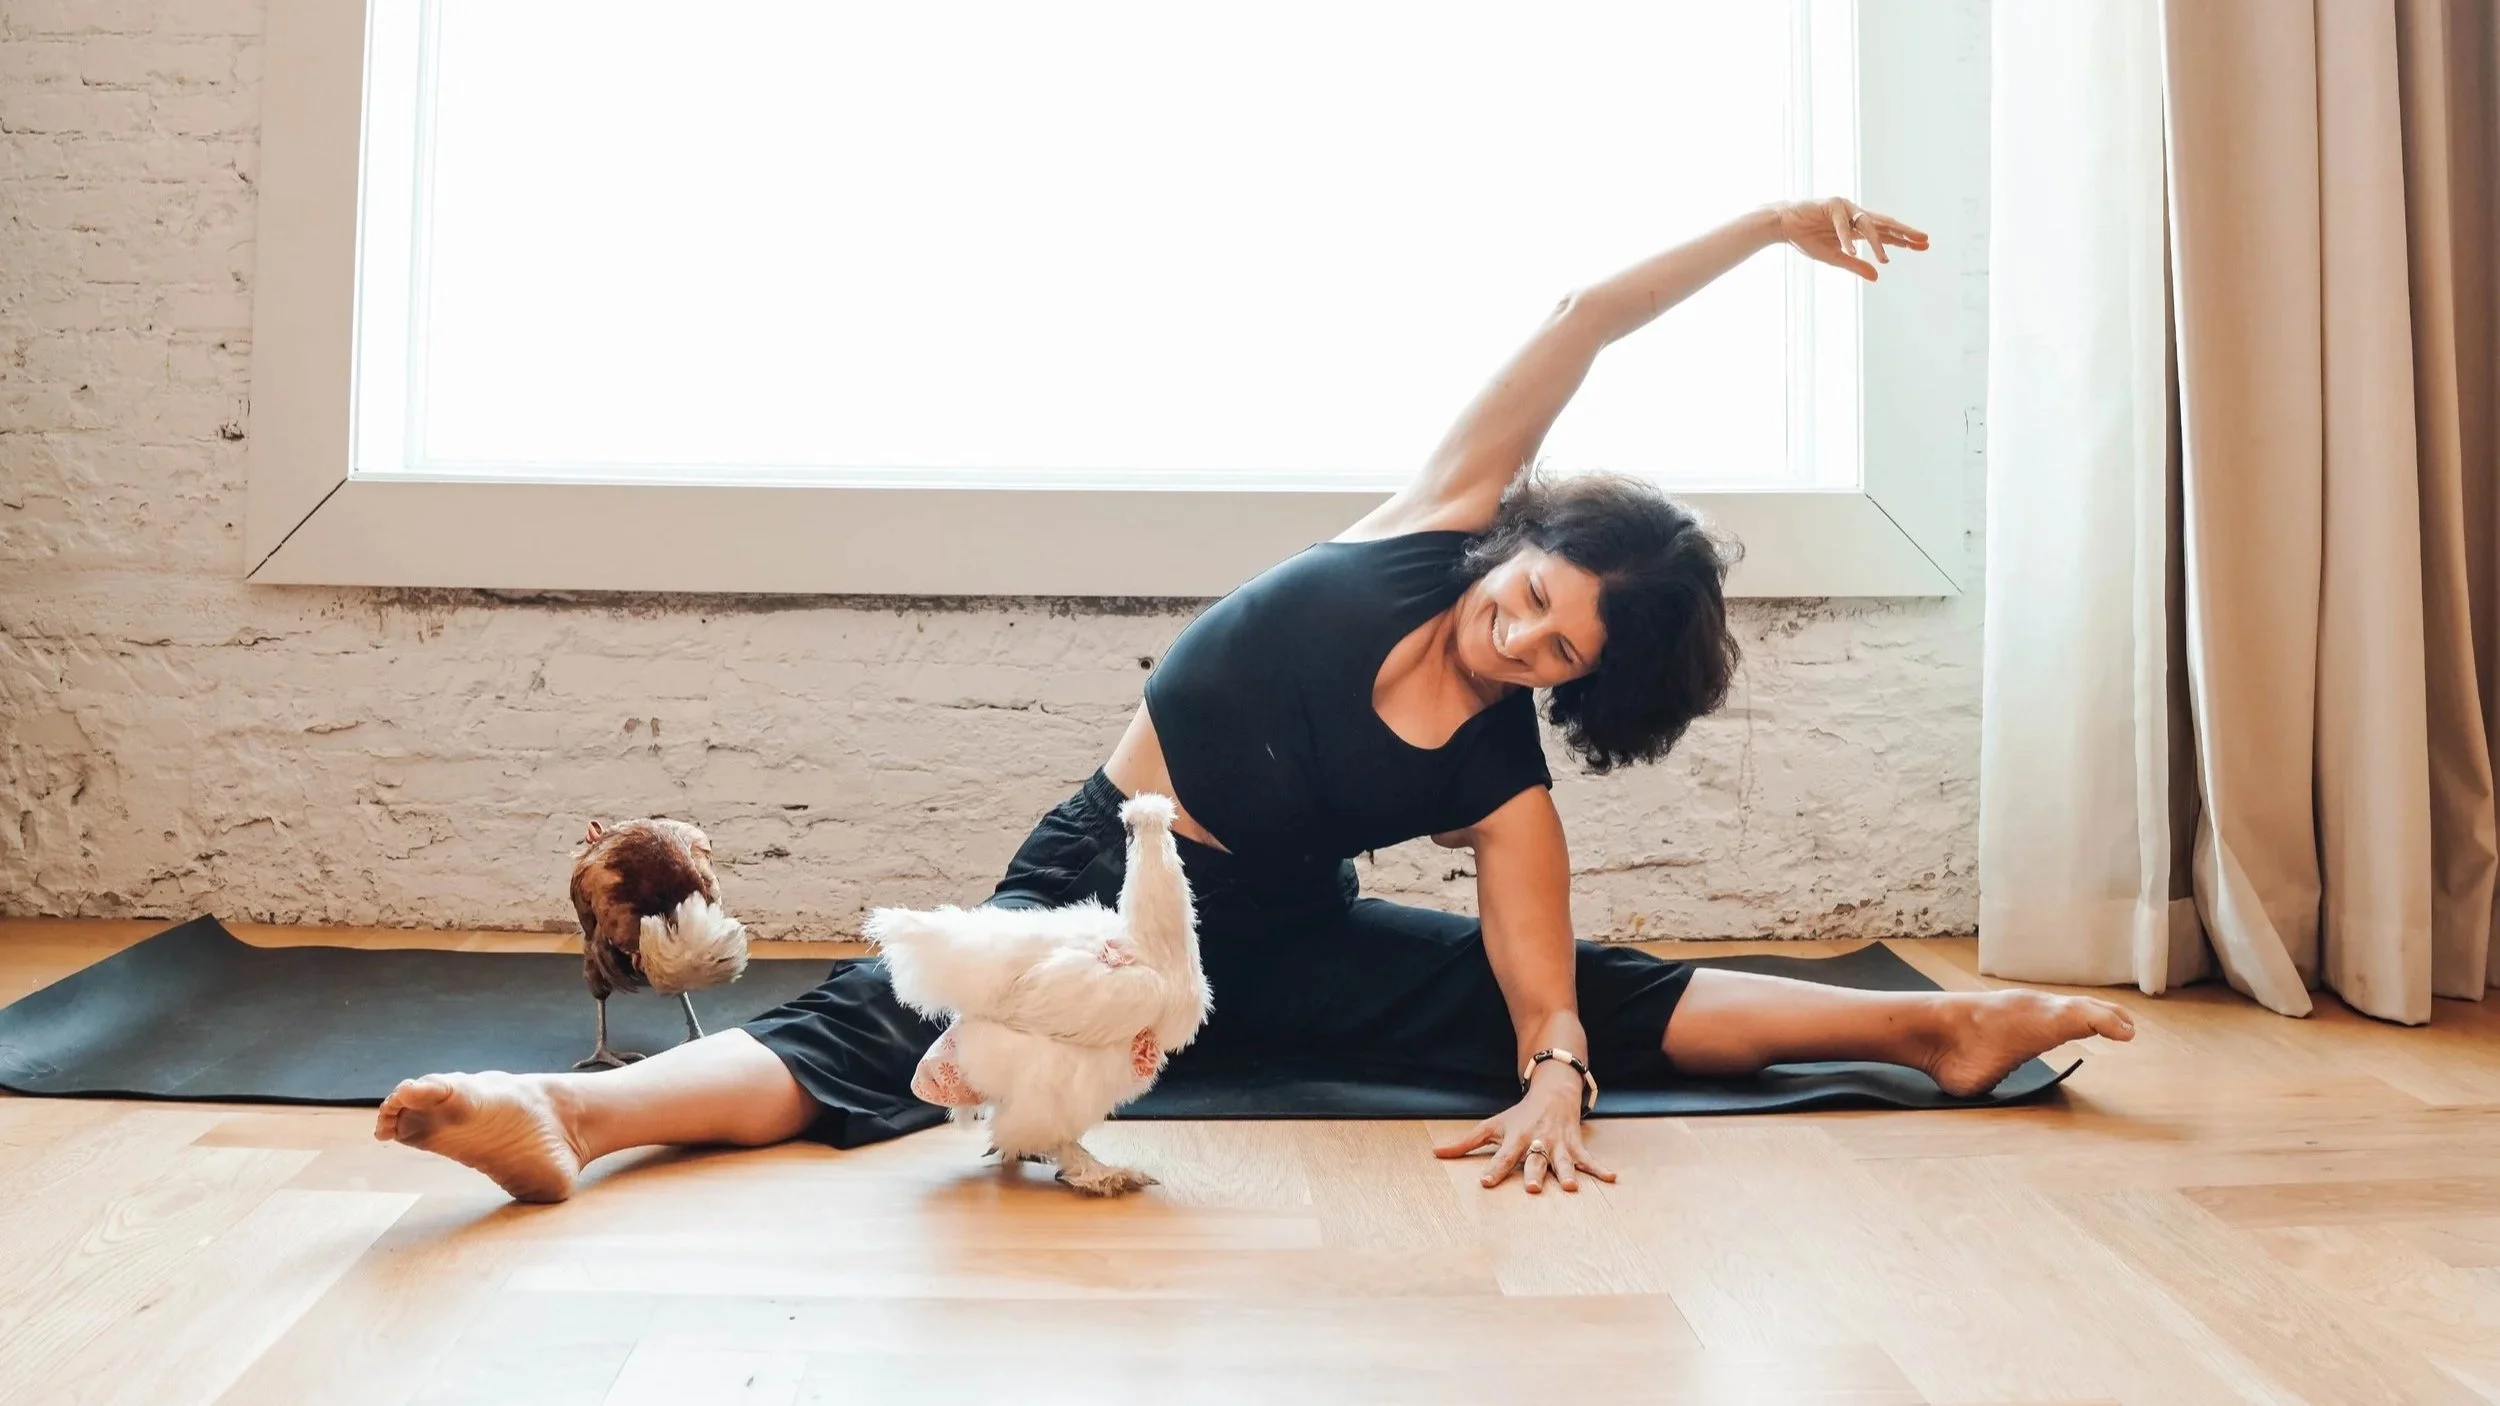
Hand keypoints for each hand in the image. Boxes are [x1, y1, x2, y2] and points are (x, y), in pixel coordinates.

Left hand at [1432, 1073, 1614, 1193]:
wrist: (1552, 1091)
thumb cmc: (1519, 1115)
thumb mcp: (1491, 1125)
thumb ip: (1465, 1143)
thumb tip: (1436, 1153)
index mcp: (1516, 1138)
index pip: (1503, 1156)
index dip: (1494, 1169)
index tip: (1485, 1182)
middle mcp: (1538, 1142)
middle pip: (1535, 1160)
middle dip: (1535, 1173)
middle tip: (1533, 1187)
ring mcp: (1558, 1144)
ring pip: (1562, 1161)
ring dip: (1567, 1173)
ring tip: (1570, 1188)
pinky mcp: (1575, 1145)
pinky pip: (1588, 1159)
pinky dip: (1599, 1169)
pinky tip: (1611, 1178)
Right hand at [1773, 197, 1928, 280]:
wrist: (1783, 226)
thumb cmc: (1807, 239)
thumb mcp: (1835, 257)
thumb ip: (1856, 265)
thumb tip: (1877, 276)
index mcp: (1858, 227)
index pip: (1887, 233)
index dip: (1905, 239)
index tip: (1924, 245)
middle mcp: (1856, 215)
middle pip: (1886, 224)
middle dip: (1905, 233)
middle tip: (1924, 240)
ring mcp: (1846, 208)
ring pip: (1867, 226)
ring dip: (1877, 242)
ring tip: (1885, 259)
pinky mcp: (1831, 205)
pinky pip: (1842, 225)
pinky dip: (1846, 239)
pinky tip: (1853, 252)